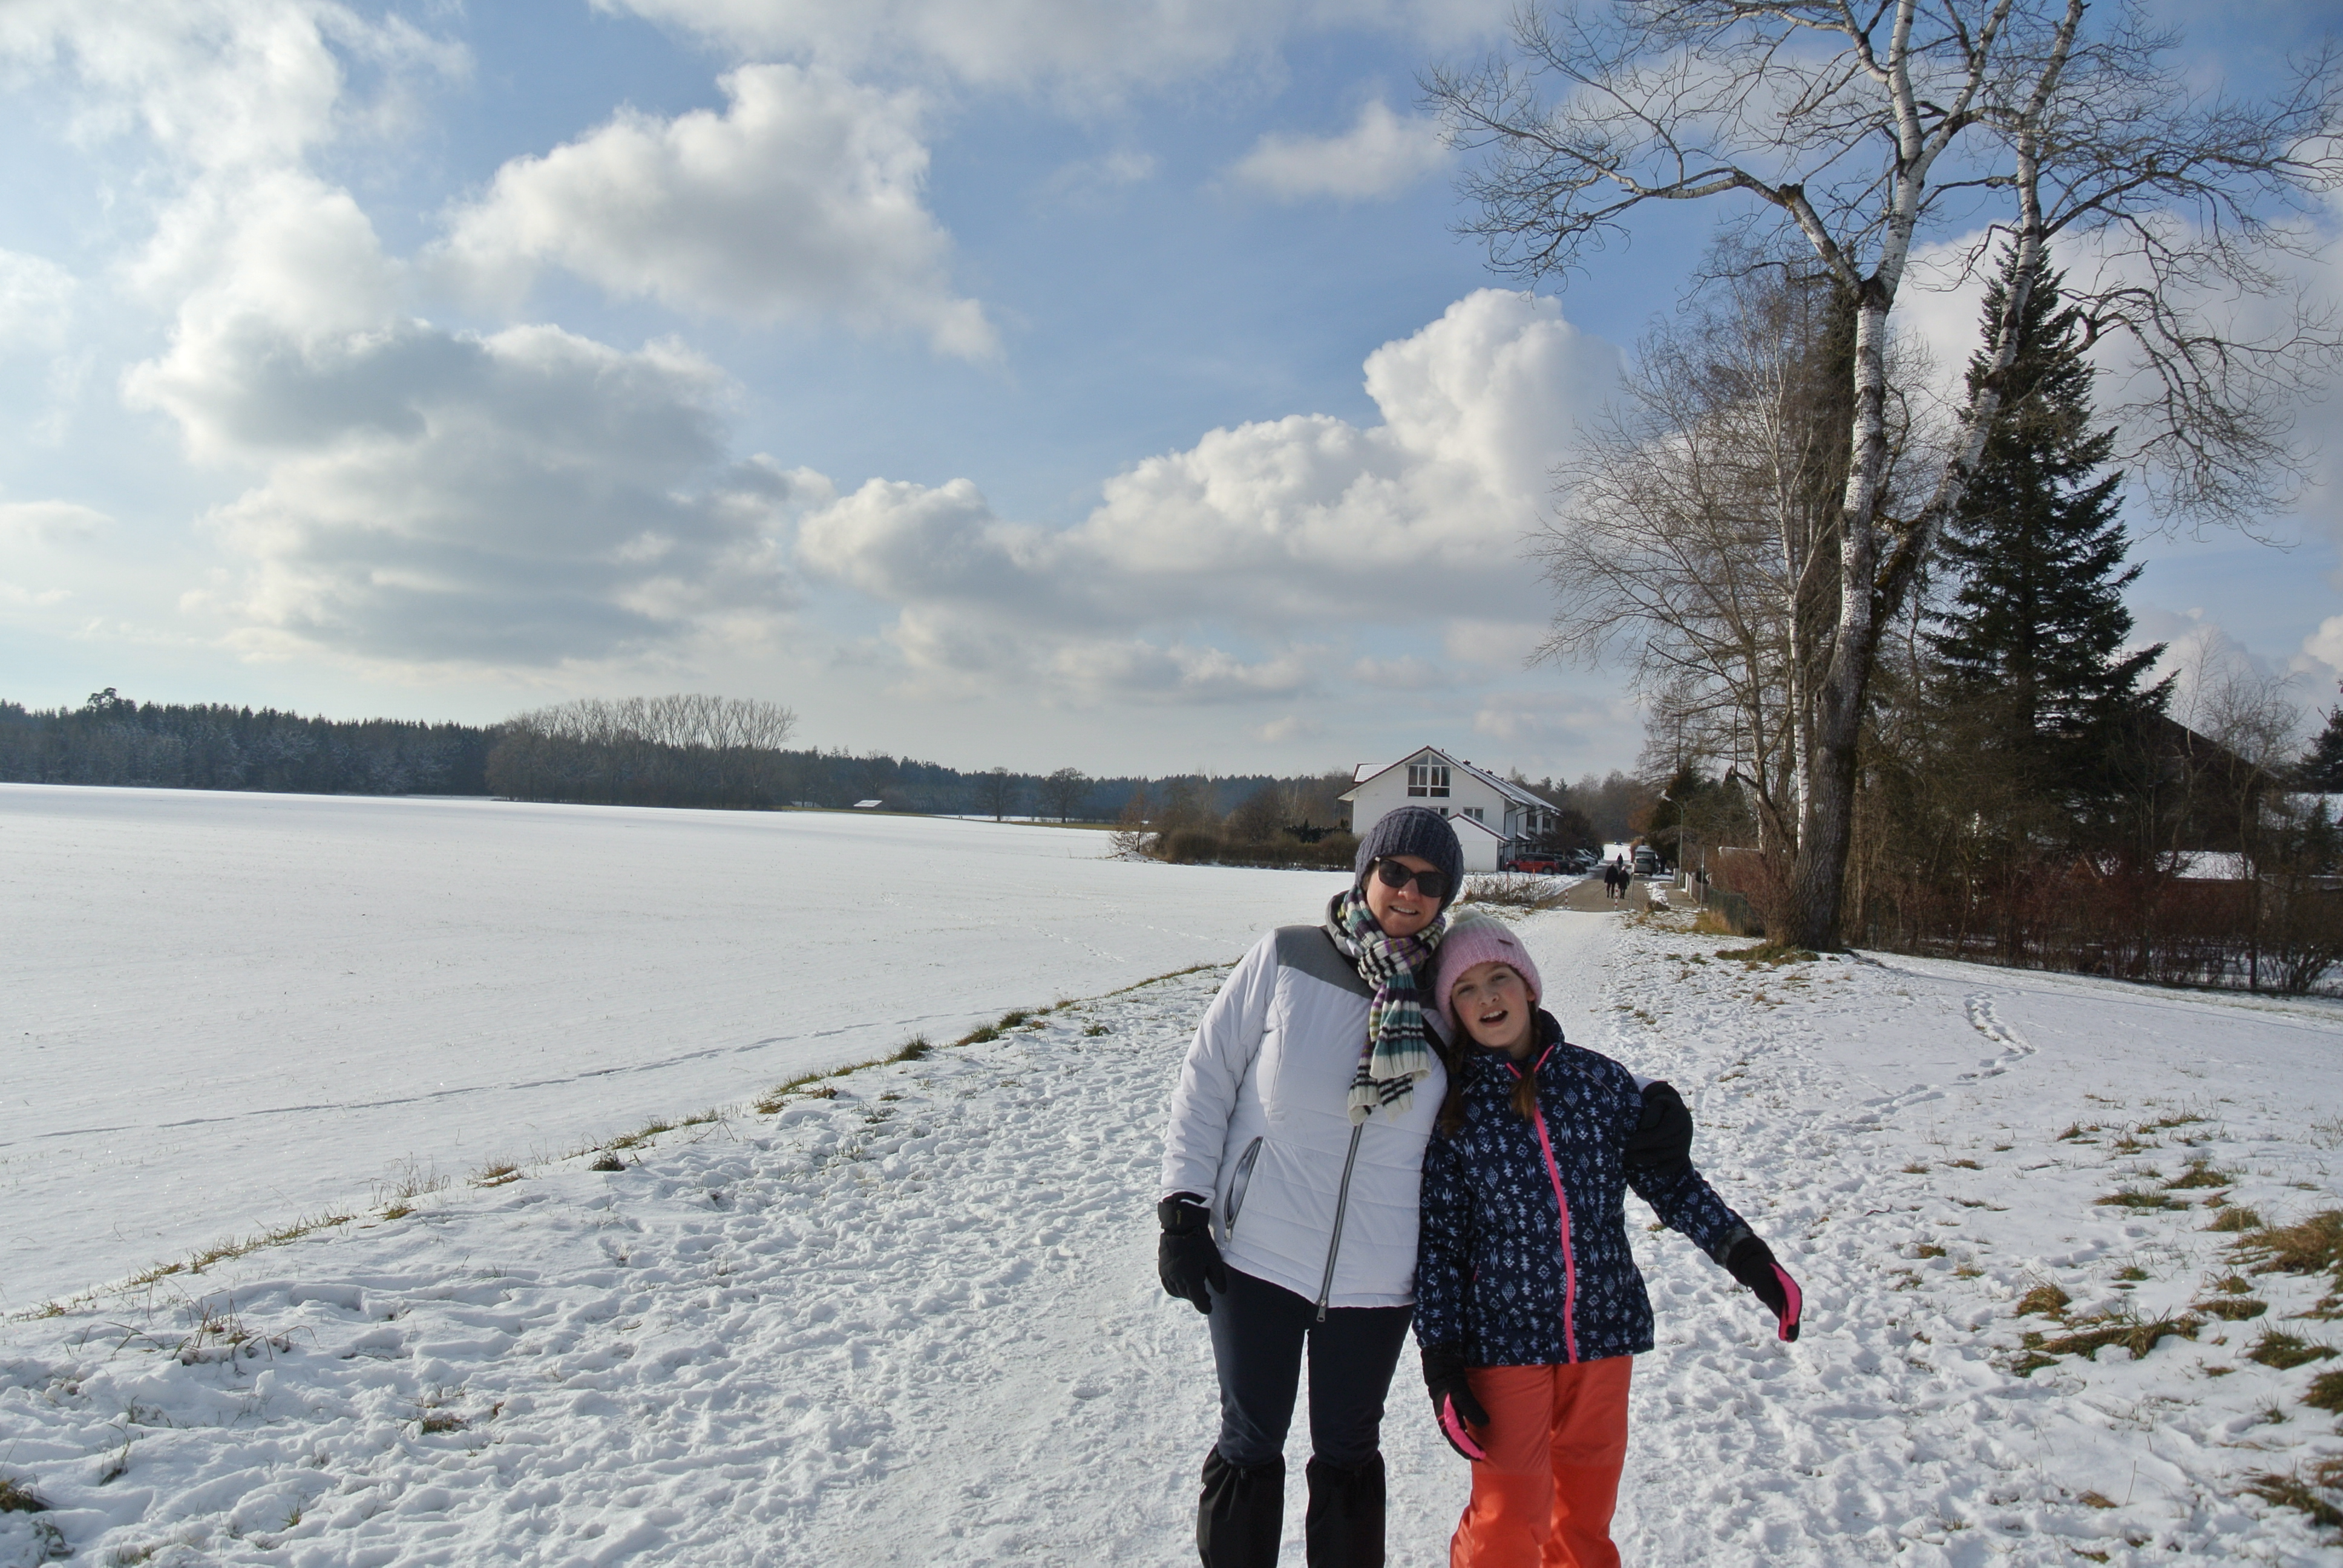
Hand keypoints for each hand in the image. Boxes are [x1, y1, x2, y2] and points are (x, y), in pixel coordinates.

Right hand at [1157, 1194, 1224, 1313]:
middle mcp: (1178, 1279)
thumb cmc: (1200, 1242)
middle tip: (1206, 1296)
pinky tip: (1181, 1285)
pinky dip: (1175, 1288)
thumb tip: (1220, 1292)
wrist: (1181, 1226)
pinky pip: (1168, 1285)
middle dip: (1197, 1298)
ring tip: (1194, 1289)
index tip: (1209, 1308)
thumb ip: (1218, 1279)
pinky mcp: (1162, 1268)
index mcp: (1192, 1279)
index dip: (1205, 1307)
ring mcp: (1168, 1274)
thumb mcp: (1214, 1260)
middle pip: (1188, 1297)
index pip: (1198, 1302)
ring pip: (1177, 1292)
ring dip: (1186, 1294)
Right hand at [1419, 1344, 1488, 1460]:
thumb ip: (1471, 1408)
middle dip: (1468, 1449)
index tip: (1480, 1456)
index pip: (1458, 1439)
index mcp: (1446, 1419)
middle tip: (1481, 1457)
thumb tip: (1485, 1424)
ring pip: (1457, 1435)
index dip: (1469, 1449)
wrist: (1441, 1367)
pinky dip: (1465, 1433)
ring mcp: (1447, 1415)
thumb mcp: (1461, 1393)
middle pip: (1456, 1440)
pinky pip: (1458, 1426)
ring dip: (1466, 1443)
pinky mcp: (1451, 1410)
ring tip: (1477, 1449)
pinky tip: (1472, 1433)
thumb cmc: (1450, 1381)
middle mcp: (1445, 1420)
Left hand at [1624, 1080, 1692, 1167]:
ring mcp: (1685, 1142)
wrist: (1670, 1108)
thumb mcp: (1656, 1100)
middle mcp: (1685, 1129)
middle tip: (1626, 1155)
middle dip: (1644, 1151)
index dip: (1645, 1139)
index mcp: (1679, 1115)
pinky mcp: (1684, 1152)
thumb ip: (1653, 1110)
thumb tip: (1646, 1127)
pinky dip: (1666, 1168)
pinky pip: (1677, 1163)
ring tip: (1631, 1161)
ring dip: (1649, 1160)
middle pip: (1663, 1145)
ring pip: (1667, 1155)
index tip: (1629, 1144)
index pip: (1661, 1132)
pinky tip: (1655, 1172)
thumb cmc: (1658, 1102)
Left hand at [1725, 1235, 1802, 1341]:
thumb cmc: (1757, 1268)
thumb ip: (1762, 1284)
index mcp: (1787, 1283)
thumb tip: (1767, 1296)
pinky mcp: (1780, 1305)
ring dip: (1791, 1327)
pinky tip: (1785, 1337)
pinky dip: (1785, 1326)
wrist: (1756, 1265)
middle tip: (1790, 1336)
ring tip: (1789, 1340)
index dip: (1793, 1310)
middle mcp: (1790, 1293)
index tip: (1791, 1322)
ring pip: (1790, 1315)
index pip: (1793, 1298)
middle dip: (1793, 1323)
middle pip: (1794, 1309)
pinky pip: (1784, 1316)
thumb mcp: (1758, 1274)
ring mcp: (1786, 1299)